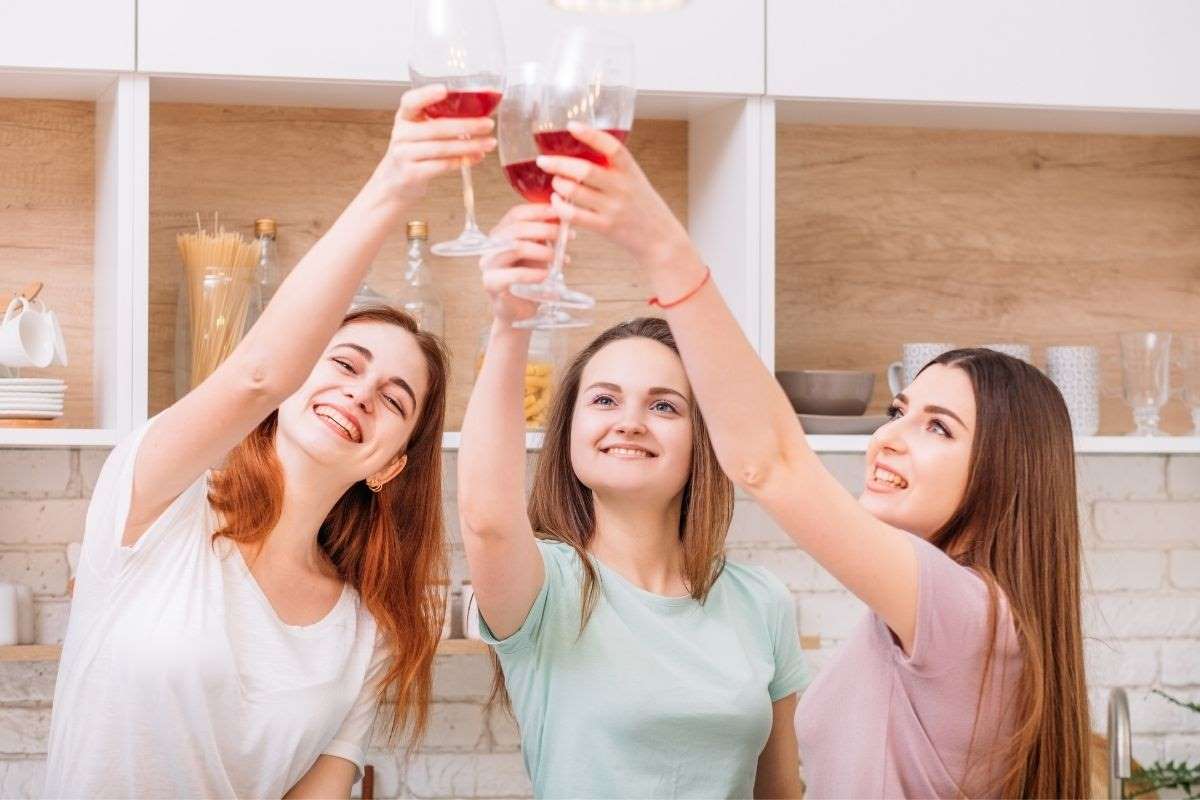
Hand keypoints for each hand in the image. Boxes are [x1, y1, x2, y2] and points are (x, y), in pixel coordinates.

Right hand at [370, 84, 496, 205]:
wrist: (395, 182)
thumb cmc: (413, 152)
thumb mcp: (417, 132)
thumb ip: (438, 121)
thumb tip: (477, 114)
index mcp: (404, 118)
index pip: (411, 101)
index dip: (426, 95)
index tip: (444, 90)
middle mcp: (401, 134)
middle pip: (436, 128)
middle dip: (466, 125)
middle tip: (488, 124)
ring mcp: (405, 155)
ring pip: (442, 148)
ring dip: (470, 146)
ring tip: (489, 143)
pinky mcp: (412, 174)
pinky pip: (442, 166)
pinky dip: (462, 161)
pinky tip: (476, 157)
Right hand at [479, 204, 559, 323]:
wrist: (519, 309)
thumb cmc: (529, 279)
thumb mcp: (539, 253)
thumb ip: (545, 236)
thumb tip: (562, 217)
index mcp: (501, 235)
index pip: (516, 214)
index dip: (538, 210)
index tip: (559, 212)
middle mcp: (491, 246)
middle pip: (516, 228)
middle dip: (545, 229)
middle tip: (567, 235)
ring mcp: (488, 265)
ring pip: (515, 248)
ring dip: (542, 250)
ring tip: (559, 257)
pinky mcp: (491, 284)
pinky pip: (514, 275)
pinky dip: (534, 274)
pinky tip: (547, 275)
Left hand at [534, 122, 693, 268]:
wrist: (660, 239)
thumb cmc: (644, 207)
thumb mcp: (635, 180)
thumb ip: (615, 167)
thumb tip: (585, 148)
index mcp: (630, 170)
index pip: (611, 147)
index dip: (590, 134)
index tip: (571, 126)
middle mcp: (622, 187)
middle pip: (585, 170)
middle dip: (559, 164)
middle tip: (543, 160)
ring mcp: (613, 208)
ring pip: (575, 191)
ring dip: (558, 185)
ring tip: (555, 182)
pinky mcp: (605, 227)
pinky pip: (574, 215)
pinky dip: (560, 207)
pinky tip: (556, 202)